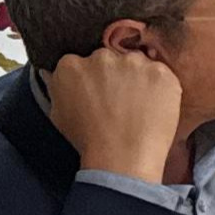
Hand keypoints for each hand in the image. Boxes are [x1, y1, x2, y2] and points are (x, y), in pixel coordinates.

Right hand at [46, 47, 181, 183]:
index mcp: (71, 65)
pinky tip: (155, 109)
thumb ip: (57, 87)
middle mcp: (101, 57)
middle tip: (122, 102)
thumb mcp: (58, 114)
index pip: (82, 62)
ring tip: (140, 108)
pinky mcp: (160, 72)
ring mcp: (133, 62)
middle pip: (111, 59)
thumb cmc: (88, 141)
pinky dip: (161, 89)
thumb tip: (52, 73)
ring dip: (139, 79)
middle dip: (116, 76)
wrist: (122, 157)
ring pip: (138, 64)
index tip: (99, 94)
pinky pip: (162, 74)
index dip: (93, 80)